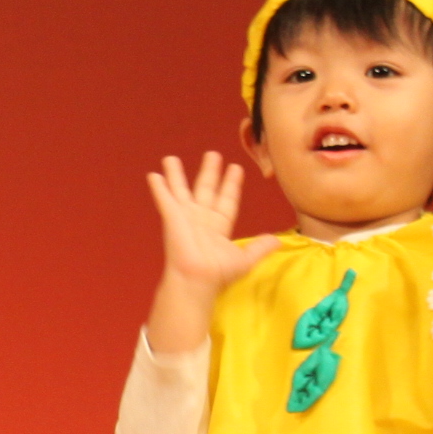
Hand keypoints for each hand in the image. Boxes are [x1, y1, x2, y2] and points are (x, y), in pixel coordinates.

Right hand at [148, 153, 277, 293]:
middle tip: (213, 154)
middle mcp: (201, 218)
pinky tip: (153, 175)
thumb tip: (279, 241)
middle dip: (210, 172)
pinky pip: (165, 199)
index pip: (226, 200)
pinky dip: (159, 188)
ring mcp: (185, 217)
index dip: (231, 184)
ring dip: (176, 174)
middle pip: (206, 189)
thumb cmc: (218, 273)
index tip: (235, 168)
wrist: (197, 279)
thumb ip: (260, 247)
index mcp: (218, 227)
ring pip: (181, 190)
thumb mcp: (245, 259)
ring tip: (170, 158)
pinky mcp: (172, 217)